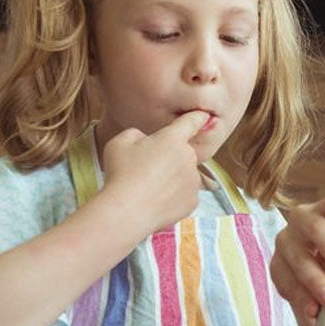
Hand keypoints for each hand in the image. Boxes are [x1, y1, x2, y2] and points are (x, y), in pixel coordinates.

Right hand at [100, 111, 208, 234]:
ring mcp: (193, 181)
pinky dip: (173, 196)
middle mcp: (189, 157)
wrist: (127, 211)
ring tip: (149, 187)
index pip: (191, 122)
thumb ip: (137, 134)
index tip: (204, 115)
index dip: (197, 117)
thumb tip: (145, 140)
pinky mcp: (193, 201)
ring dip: (172, 177)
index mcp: (173, 139)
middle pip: (182, 152)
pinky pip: (184, 194)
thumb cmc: (121, 174)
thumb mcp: (120, 142)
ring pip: (184, 174)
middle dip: (169, 157)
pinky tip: (156, 200)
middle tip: (146, 168)